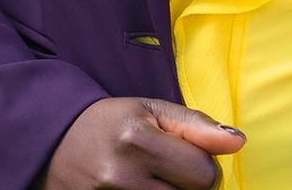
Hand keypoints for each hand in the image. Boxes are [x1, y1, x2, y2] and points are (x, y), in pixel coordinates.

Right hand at [30, 96, 246, 188]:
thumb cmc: (110, 123)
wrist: (52, 143)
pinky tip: (142, 189)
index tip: (188, 157)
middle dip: (189, 186)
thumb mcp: (151, 110)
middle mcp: (122, 176)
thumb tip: (238, 142)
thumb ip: (196, 125)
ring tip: (155, 182)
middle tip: (169, 171)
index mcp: (138, 140)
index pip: (204, 173)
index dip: (205, 166)